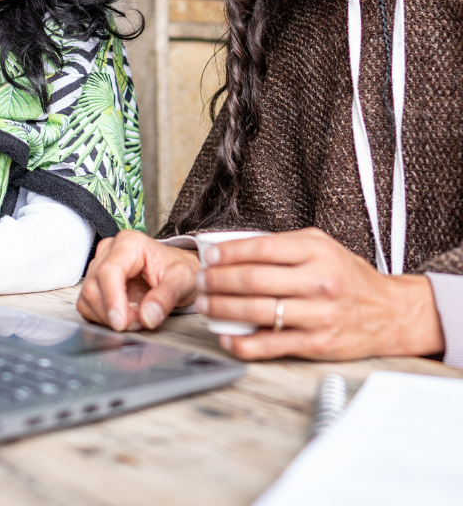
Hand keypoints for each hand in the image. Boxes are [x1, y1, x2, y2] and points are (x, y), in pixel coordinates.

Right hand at [77, 230, 200, 330]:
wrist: (175, 272)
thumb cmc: (177, 270)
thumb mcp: (182, 281)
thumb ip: (166, 298)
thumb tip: (148, 316)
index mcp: (130, 243)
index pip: (109, 271)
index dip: (112, 299)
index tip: (121, 323)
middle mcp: (109, 251)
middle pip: (93, 286)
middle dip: (114, 313)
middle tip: (140, 321)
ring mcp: (98, 266)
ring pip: (87, 298)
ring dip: (109, 317)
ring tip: (136, 317)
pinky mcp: (94, 282)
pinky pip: (87, 305)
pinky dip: (103, 318)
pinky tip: (124, 315)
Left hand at [195, 228, 444, 360]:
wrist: (390, 311)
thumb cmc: (346, 275)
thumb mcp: (320, 246)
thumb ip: (281, 245)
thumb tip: (233, 248)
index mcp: (316, 252)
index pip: (261, 250)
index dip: (229, 254)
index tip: (208, 256)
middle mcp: (318, 282)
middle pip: (254, 281)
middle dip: (218, 281)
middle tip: (200, 281)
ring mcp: (318, 315)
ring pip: (259, 312)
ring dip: (223, 309)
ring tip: (205, 305)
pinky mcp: (318, 344)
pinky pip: (272, 345)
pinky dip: (243, 343)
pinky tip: (226, 336)